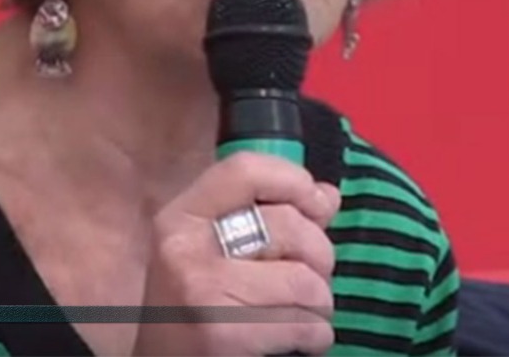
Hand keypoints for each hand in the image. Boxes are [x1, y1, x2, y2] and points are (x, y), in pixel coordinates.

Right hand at [132, 151, 340, 356]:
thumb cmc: (193, 304)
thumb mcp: (213, 249)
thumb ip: (265, 214)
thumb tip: (327, 196)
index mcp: (181, 215)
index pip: (245, 170)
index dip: (293, 180)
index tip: (317, 205)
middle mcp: (185, 246)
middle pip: (287, 225)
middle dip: (320, 254)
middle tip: (312, 276)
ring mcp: (202, 291)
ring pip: (305, 281)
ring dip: (320, 302)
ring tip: (303, 311)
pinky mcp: (224, 334)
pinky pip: (304, 325)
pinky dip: (316, 335)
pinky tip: (299, 339)